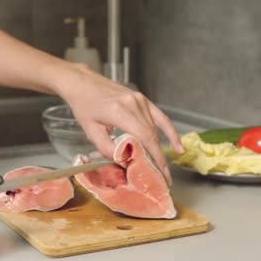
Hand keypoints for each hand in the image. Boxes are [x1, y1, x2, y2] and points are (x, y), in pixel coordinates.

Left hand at [56, 63, 183, 183]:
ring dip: (158, 149)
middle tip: (162, 177)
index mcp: (120, 111)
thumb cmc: (84, 106)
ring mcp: (140, 100)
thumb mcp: (91, 131)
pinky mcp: (142, 99)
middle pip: (152, 136)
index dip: (154, 157)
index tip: (160, 173)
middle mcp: (133, 104)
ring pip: (154, 130)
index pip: (144, 138)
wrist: (83, 84)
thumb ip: (107, 149)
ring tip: (161, 168)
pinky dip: (170, 132)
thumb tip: (125, 162)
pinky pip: (161, 118)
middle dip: (158, 158)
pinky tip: (177, 146)